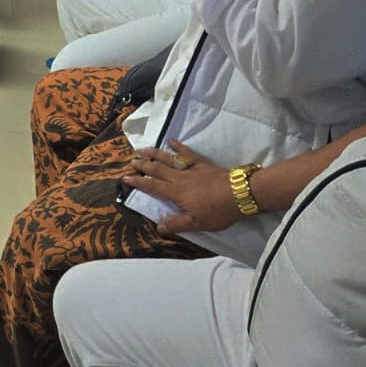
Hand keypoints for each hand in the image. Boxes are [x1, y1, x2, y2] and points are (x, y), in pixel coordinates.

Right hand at [121, 142, 241, 233]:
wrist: (240, 193)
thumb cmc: (218, 211)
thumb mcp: (197, 224)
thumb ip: (176, 224)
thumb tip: (159, 226)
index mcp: (176, 193)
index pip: (152, 186)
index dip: (138, 182)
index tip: (125, 177)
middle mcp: (179, 178)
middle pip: (157, 169)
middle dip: (143, 165)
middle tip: (131, 161)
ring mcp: (191, 169)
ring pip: (169, 159)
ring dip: (155, 154)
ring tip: (143, 149)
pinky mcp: (203, 164)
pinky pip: (188, 153)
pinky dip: (179, 146)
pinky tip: (172, 141)